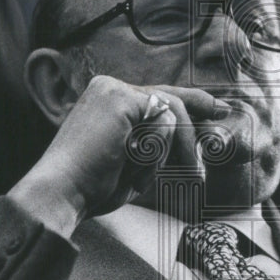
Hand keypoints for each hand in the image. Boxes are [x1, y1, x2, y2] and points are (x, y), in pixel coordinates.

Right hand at [8, 75, 230, 235]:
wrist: (61, 192)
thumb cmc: (92, 187)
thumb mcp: (133, 160)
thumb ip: (158, 142)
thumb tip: (198, 138)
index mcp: (107, 99)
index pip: (158, 97)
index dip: (191, 102)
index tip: (217, 108)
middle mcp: (109, 87)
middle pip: (170, 101)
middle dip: (196, 126)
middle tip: (218, 128)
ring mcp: (114, 89)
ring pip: (173, 113)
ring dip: (181, 148)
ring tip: (185, 175)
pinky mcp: (120, 99)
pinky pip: (165, 120)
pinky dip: (161, 147)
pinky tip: (139, 162)